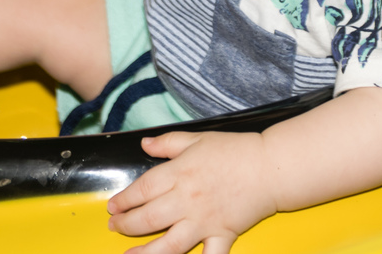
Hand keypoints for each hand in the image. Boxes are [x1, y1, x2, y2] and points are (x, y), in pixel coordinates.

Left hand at [107, 131, 273, 253]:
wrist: (269, 167)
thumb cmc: (234, 151)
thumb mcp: (196, 139)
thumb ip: (167, 143)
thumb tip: (145, 144)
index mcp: (179, 173)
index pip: (142, 189)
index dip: (124, 199)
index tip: (113, 205)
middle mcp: (188, 200)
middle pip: (149, 217)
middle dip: (127, 225)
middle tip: (114, 226)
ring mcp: (204, 221)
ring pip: (169, 244)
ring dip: (146, 253)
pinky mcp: (222, 236)